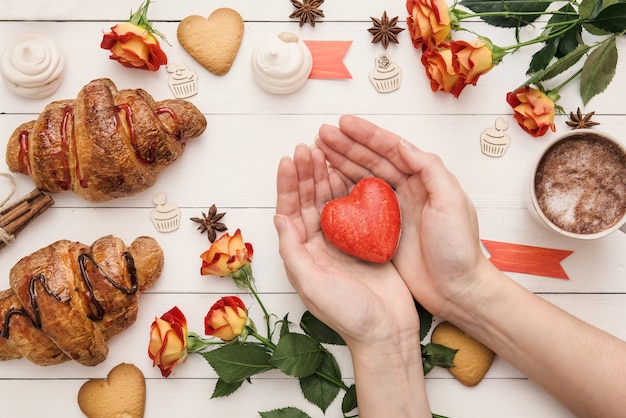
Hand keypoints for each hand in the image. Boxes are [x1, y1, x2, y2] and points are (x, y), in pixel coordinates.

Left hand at [274, 143, 419, 347]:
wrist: (386, 332)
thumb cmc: (347, 314)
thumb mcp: (311, 284)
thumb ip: (293, 251)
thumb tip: (278, 217)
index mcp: (302, 254)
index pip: (290, 212)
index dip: (288, 185)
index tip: (288, 159)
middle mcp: (319, 245)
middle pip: (308, 201)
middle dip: (305, 173)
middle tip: (306, 146)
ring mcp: (344, 242)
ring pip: (330, 201)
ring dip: (325, 176)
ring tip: (322, 151)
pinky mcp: (367, 241)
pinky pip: (356, 209)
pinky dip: (351, 189)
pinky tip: (348, 171)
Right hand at [315, 115, 490, 317]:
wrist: (456, 290)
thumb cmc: (458, 248)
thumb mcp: (451, 202)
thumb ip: (430, 170)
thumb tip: (402, 145)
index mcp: (425, 179)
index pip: (391, 150)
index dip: (367, 135)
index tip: (343, 123)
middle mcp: (407, 190)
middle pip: (372, 160)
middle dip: (347, 145)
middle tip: (321, 134)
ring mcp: (393, 211)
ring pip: (362, 179)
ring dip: (340, 163)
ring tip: (318, 151)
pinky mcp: (381, 231)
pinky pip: (357, 206)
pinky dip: (341, 192)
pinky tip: (325, 183)